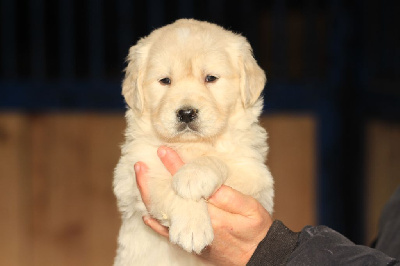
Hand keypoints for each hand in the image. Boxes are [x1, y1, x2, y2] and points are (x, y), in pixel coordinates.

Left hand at [135, 146, 272, 265]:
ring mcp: (193, 237)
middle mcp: (199, 226)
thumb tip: (207, 186)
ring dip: (150, 199)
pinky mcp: (192, 244)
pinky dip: (156, 224)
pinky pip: (169, 235)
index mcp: (214, 213)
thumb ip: (230, 198)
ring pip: (165, 217)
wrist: (257, 258)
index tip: (163, 152)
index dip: (175, 167)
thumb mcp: (251, 210)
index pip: (189, 185)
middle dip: (152, 183)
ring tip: (140, 180)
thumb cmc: (256, 230)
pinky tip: (147, 213)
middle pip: (170, 200)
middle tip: (139, 165)